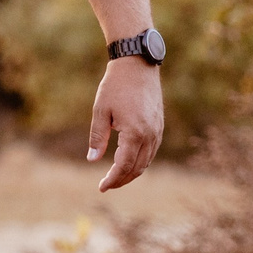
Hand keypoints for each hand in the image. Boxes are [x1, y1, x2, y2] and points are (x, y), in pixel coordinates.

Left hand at [89, 58, 163, 190]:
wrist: (137, 65)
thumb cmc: (115, 86)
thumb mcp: (100, 111)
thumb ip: (97, 137)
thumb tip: (93, 160)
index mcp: (135, 133)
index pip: (124, 166)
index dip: (112, 179)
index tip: (101, 187)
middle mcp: (150, 135)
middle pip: (137, 168)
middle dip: (122, 180)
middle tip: (106, 185)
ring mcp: (158, 131)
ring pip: (147, 161)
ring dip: (132, 172)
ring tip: (116, 177)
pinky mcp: (159, 125)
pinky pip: (152, 151)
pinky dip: (140, 161)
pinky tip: (128, 162)